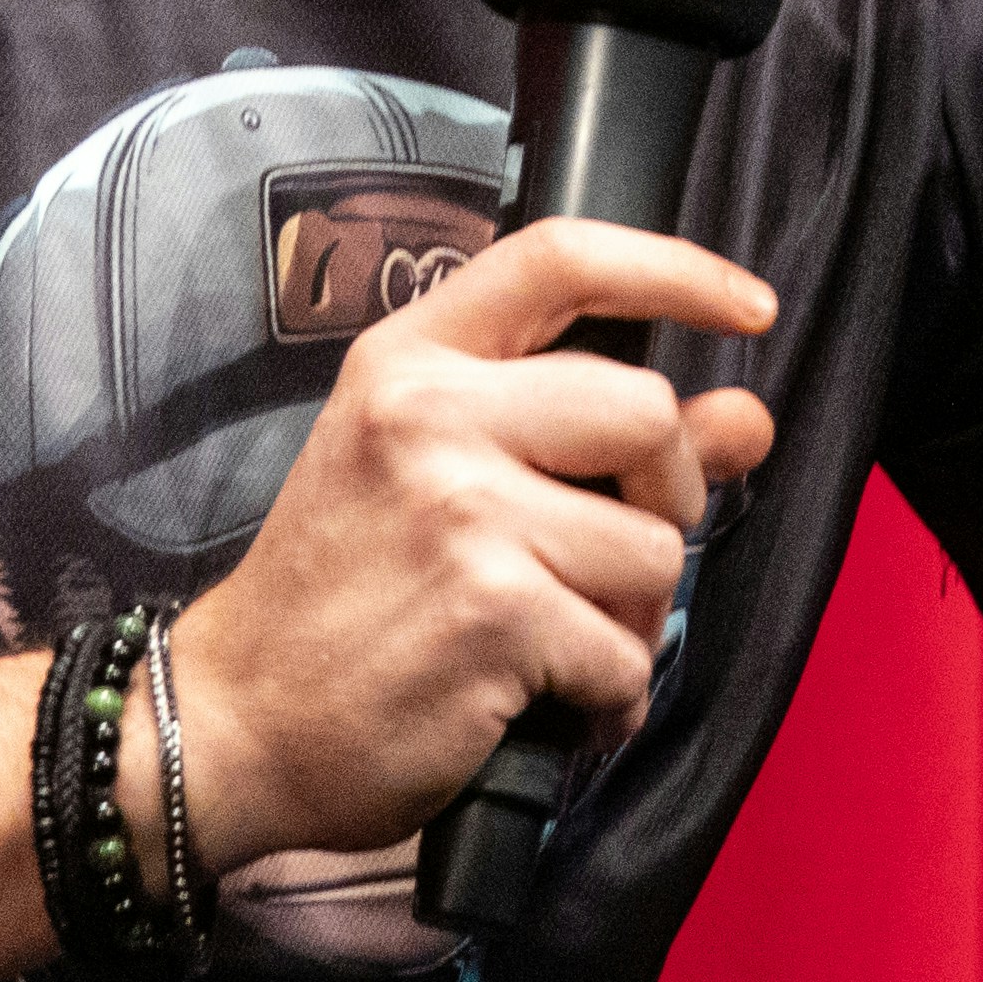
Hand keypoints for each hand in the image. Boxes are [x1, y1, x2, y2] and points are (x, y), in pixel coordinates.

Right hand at [168, 217, 777, 871]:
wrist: (235, 722)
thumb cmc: (336, 598)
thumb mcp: (433, 475)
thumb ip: (588, 434)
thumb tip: (745, 418)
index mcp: (408, 360)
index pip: (560, 259)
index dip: (677, 271)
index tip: (748, 307)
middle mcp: (432, 414)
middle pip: (645, 413)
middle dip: (665, 496)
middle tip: (609, 553)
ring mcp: (463, 511)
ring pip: (653, 548)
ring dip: (629, 617)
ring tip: (551, 642)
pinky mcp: (495, 611)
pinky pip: (626, 652)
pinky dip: (605, 697)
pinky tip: (548, 702)